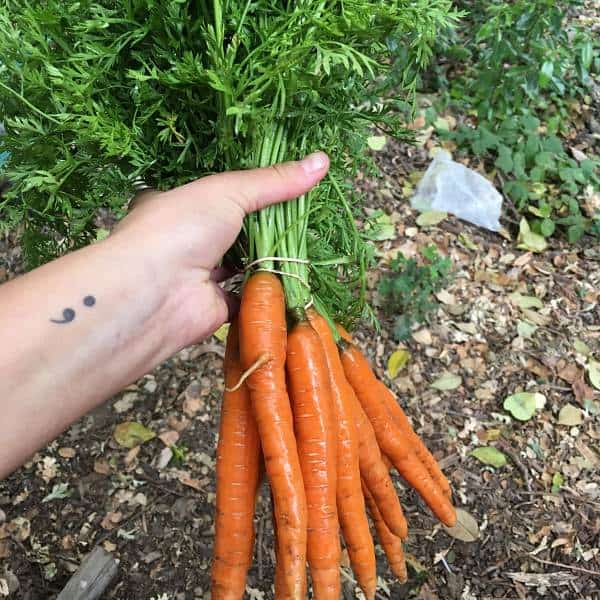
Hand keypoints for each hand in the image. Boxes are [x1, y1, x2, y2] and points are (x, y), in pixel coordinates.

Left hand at [112, 152, 329, 348]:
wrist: (156, 292)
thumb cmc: (180, 227)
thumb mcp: (228, 191)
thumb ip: (273, 181)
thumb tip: (322, 160)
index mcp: (176, 204)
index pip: (215, 193)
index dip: (245, 190)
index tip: (279, 186)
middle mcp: (185, 240)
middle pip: (232, 229)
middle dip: (261, 225)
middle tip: (298, 216)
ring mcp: (199, 274)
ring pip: (241, 263)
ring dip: (267, 258)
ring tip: (303, 243)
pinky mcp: (215, 306)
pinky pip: (247, 296)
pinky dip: (266, 291)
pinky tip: (291, 279)